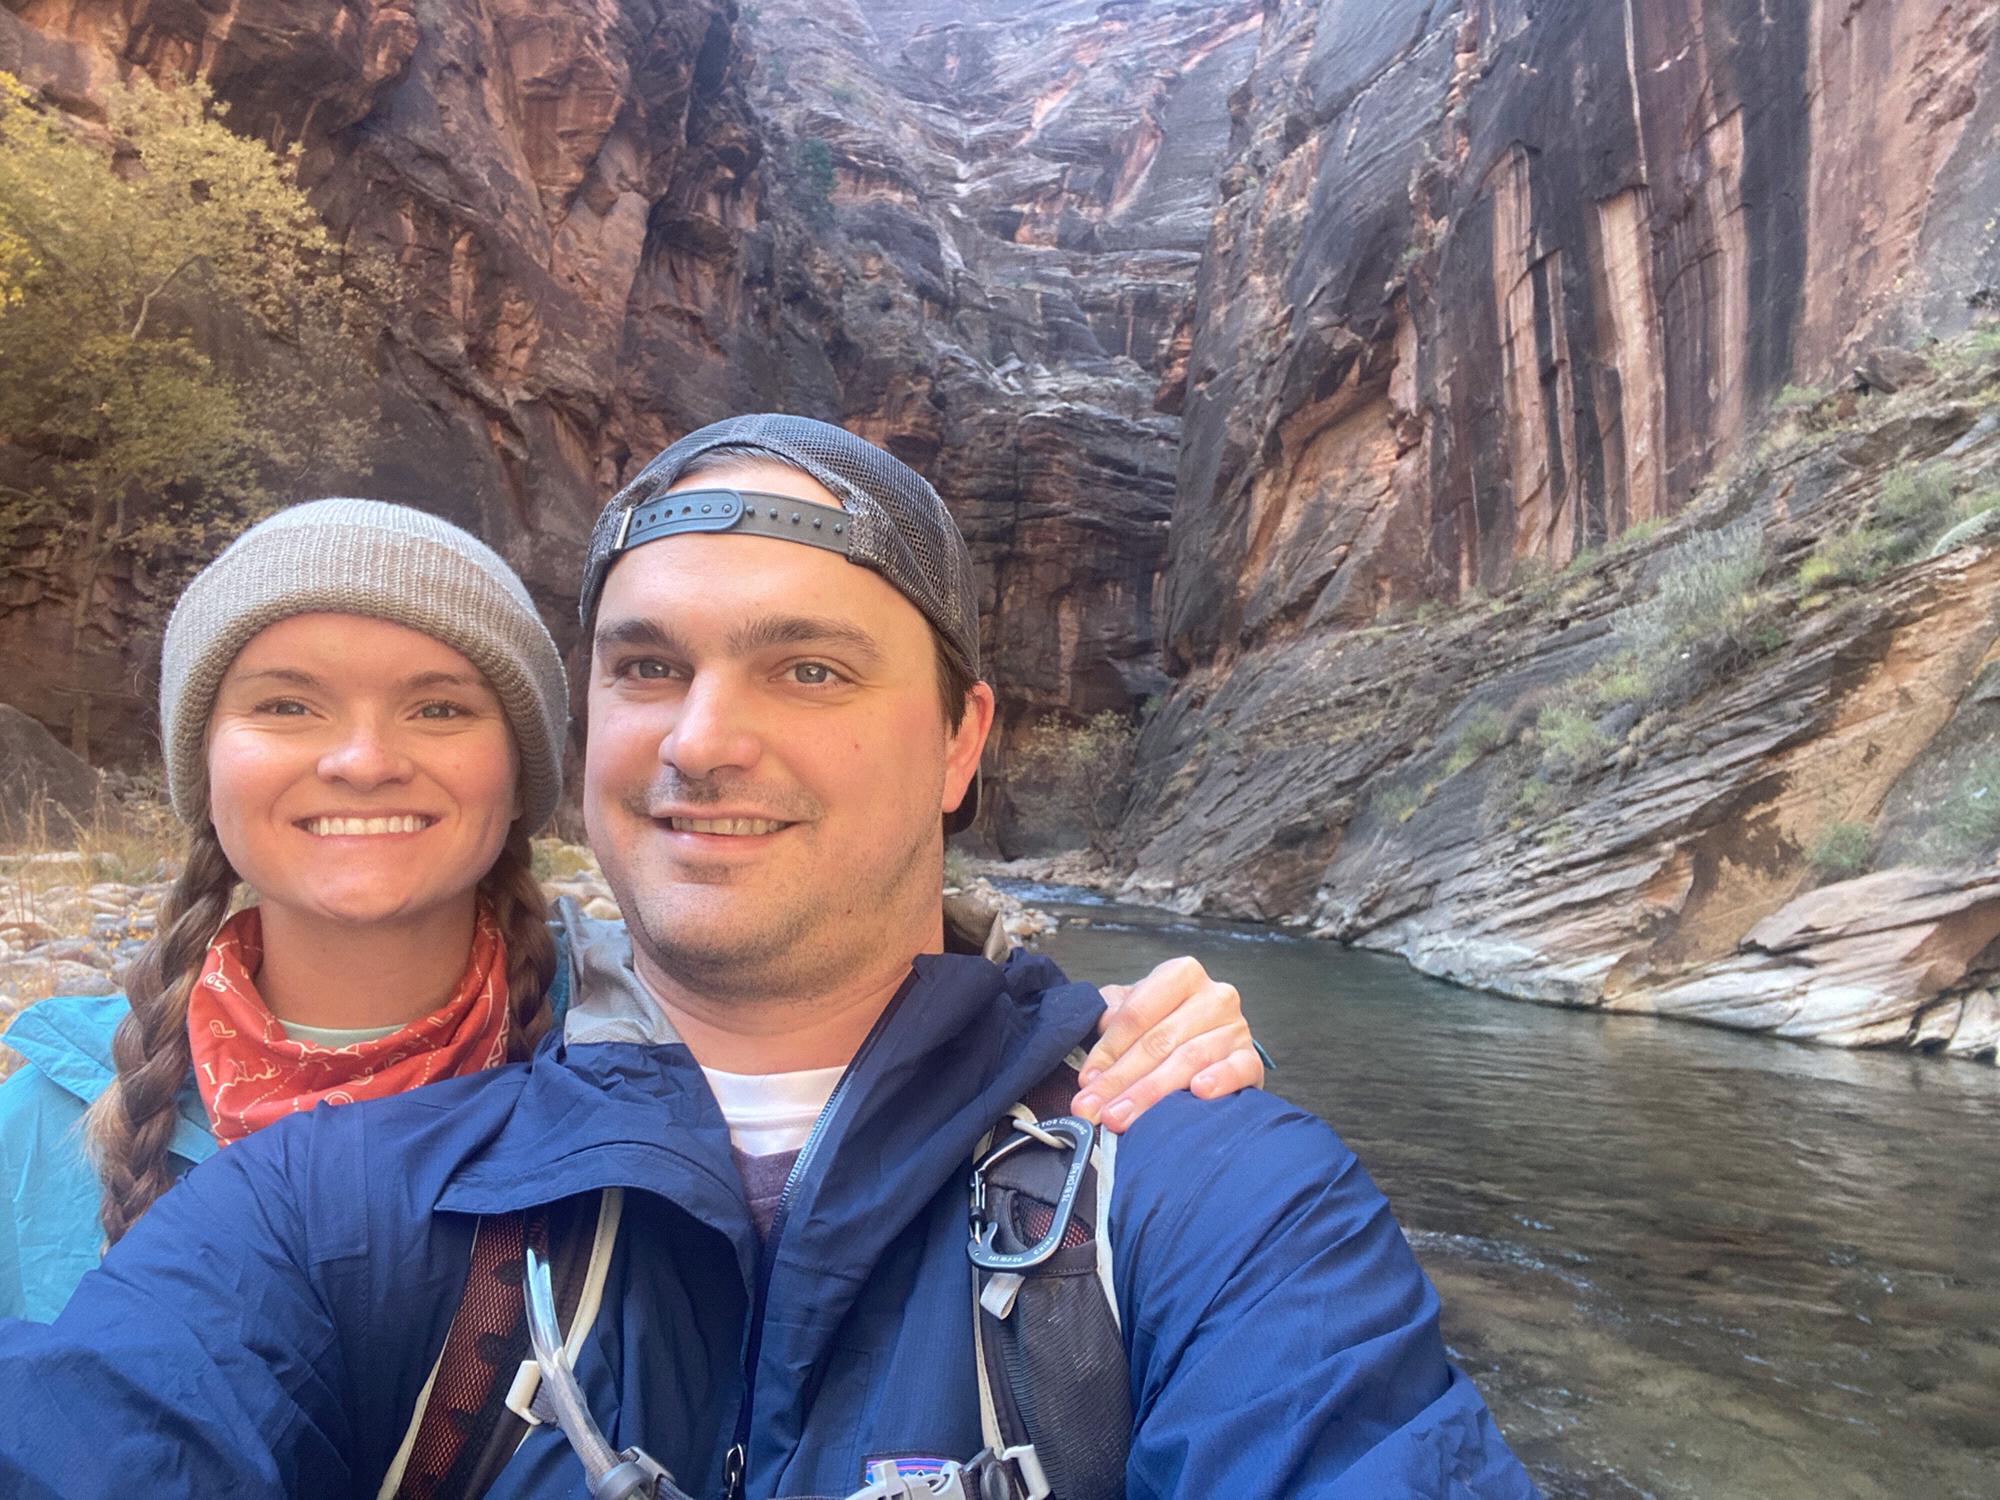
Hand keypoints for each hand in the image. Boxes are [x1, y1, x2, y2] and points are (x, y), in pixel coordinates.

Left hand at [1072, 955, 1262, 1133]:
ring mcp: (1236, 1026)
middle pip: (1158, 1041)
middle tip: (1093, 1109)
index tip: (1086, 1082)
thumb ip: (1111, 1022)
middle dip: (1120, 1080)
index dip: (1108, 1050)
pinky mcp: (1252, 1058)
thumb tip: (1095, 1065)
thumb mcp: (1134, 1011)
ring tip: (1120, 1117)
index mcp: (1180, 974)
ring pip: (1188, 1059)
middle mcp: (1213, 995)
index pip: (1137, 1013)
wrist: (1210, 1039)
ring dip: (1150, 1092)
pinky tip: (1198, 1093)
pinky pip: (1238, 1069)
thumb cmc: (1164, 1024)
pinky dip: (1219, 1080)